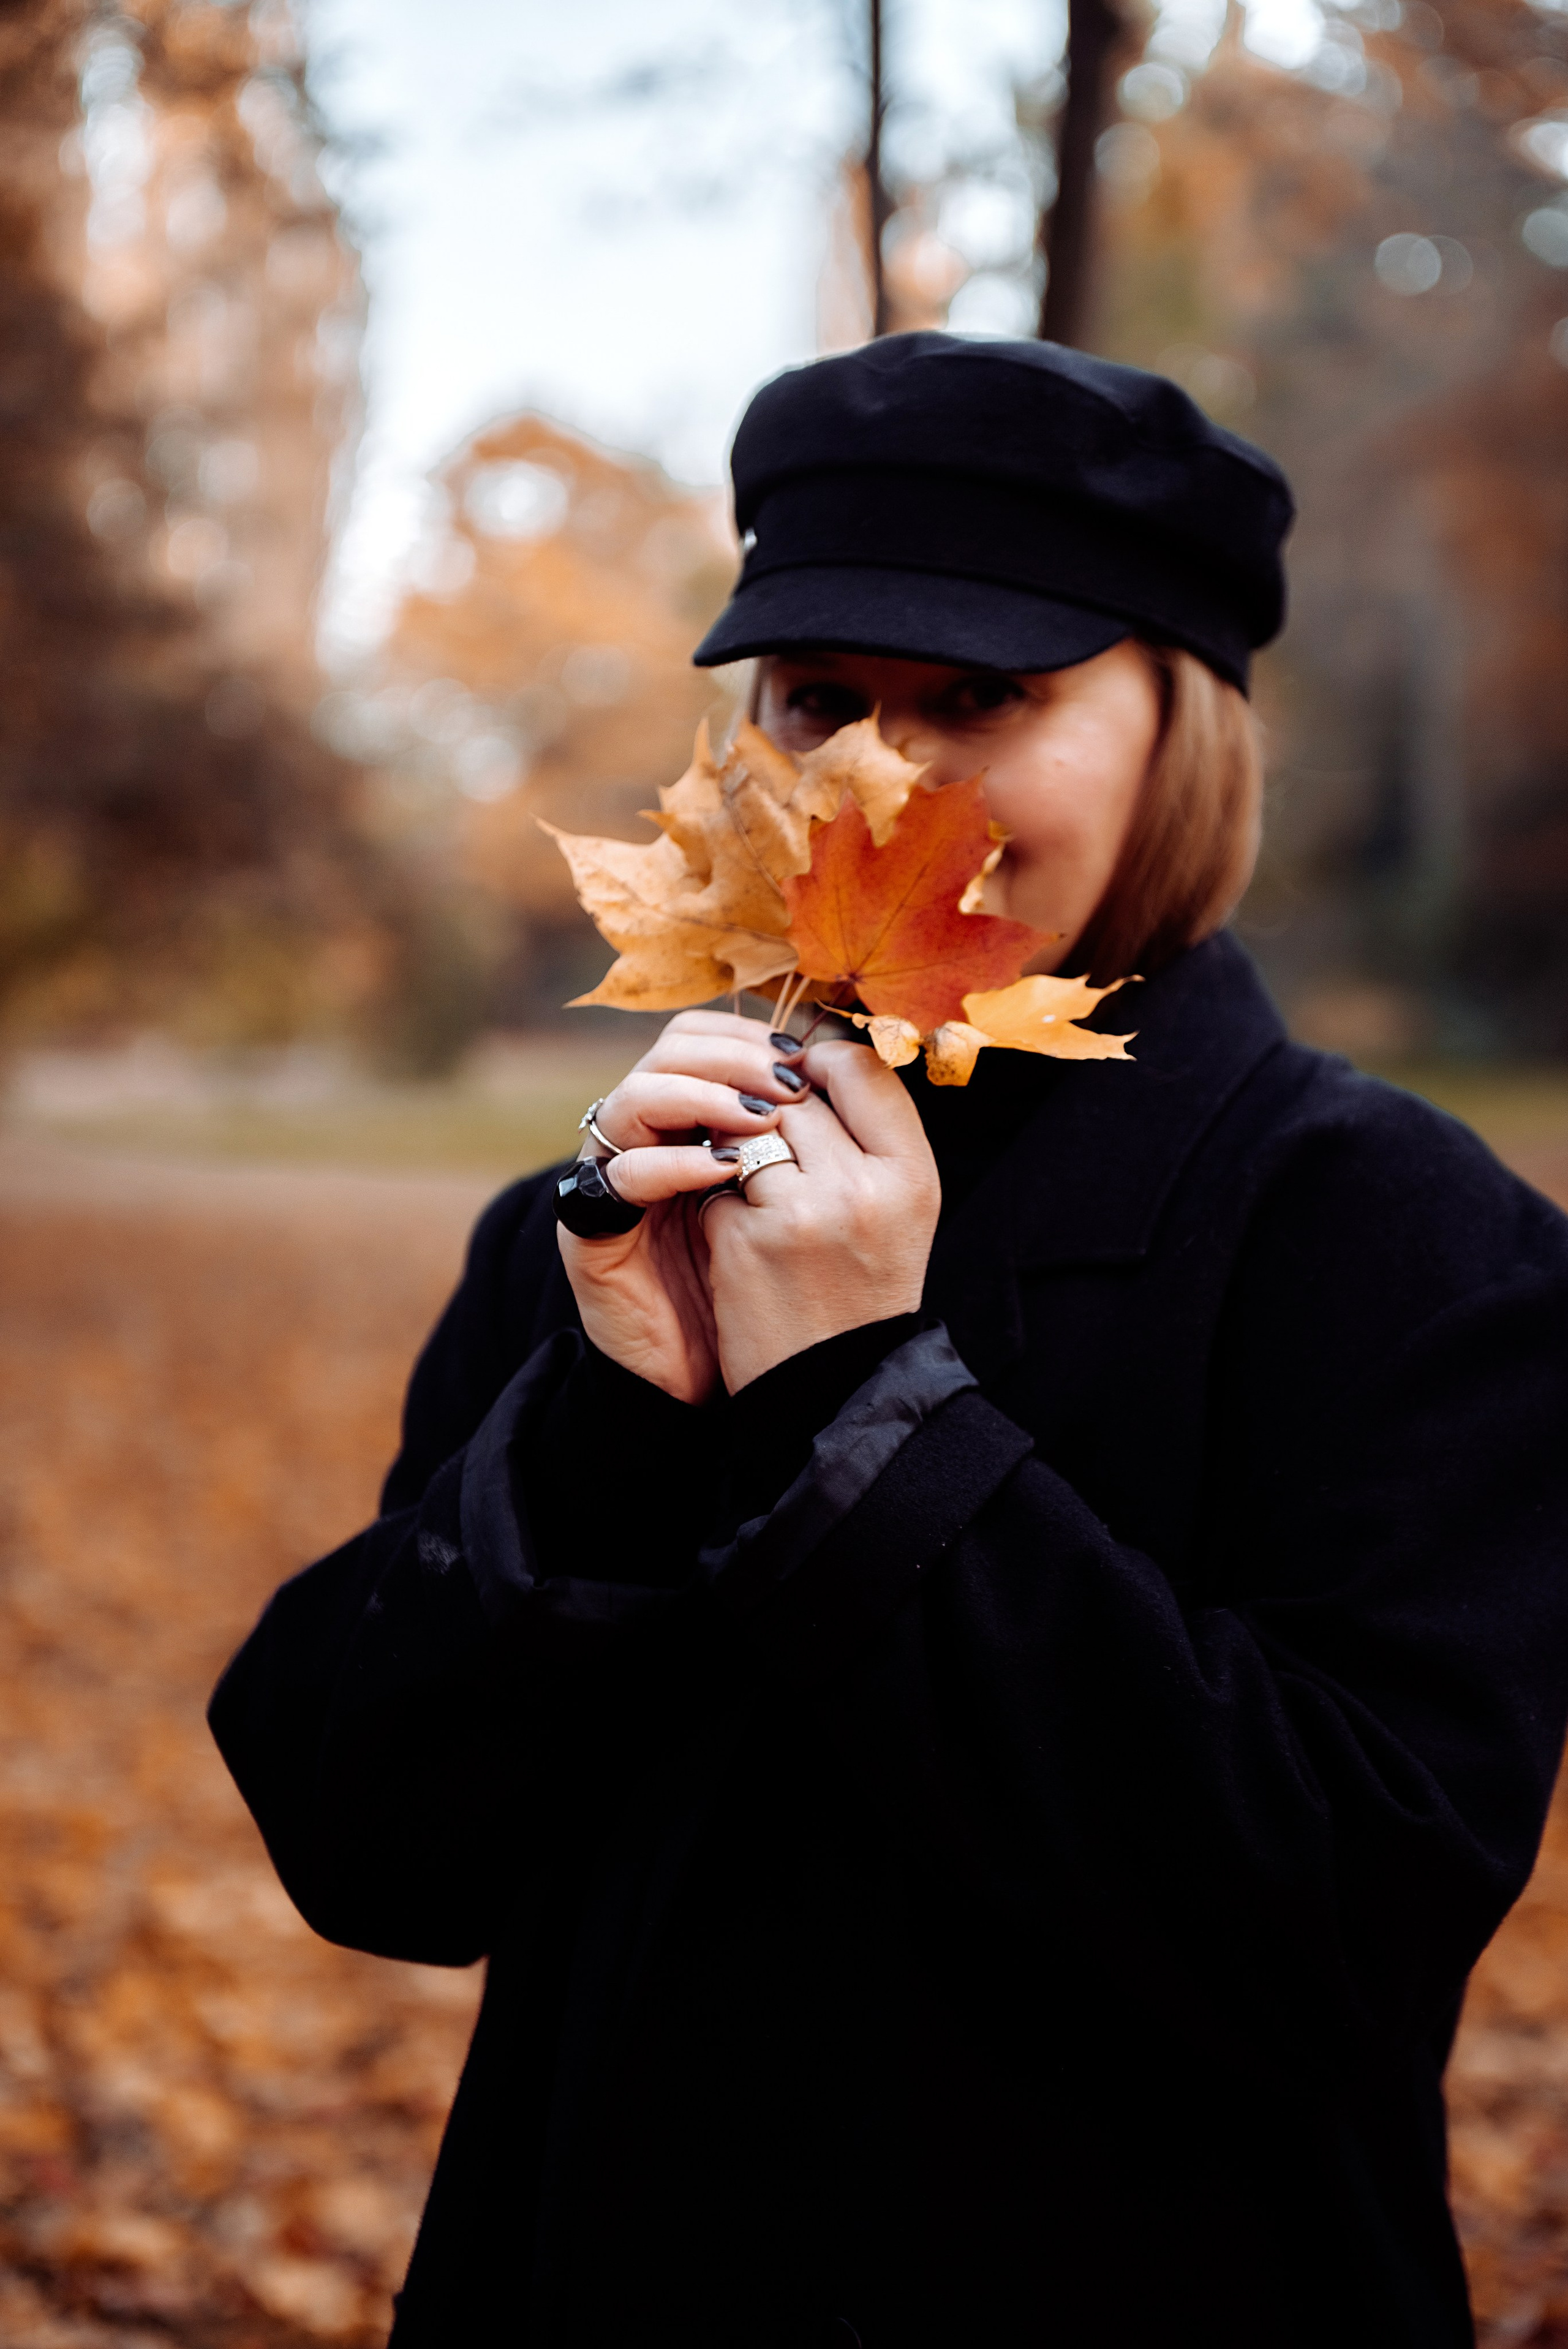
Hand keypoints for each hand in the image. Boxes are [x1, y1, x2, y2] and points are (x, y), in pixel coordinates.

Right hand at [555, 1012, 808, 1403]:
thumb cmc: (758, 1288)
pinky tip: (723, 1170)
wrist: (705, 1376)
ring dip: (702, 1096)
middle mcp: (643, 1135)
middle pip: (668, 1050)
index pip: (705, 1036)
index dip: (752, 1034)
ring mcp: (610, 1177)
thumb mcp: (790, 1203)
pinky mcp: (589, 1226)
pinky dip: (673, 1164)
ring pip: (635, 1097)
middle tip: (786, 1081)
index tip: (807, 1053)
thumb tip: (848, 1071)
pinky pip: (621, 1176)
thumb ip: (803, 1141)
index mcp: (688, 1118)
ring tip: (759, 1118)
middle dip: (732, 1055)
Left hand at [699, 1035, 939, 1391]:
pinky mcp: (743, 1239)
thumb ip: (869, 1133)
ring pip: (747, 1130)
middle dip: (774, 1113)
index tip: (805, 1078)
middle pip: (795, 1097)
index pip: (862, 1070)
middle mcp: (861, 1188)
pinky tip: (739, 1236)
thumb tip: (811, 1053)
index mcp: (912, 1175)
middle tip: (775, 1146)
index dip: (824, 1063)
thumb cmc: (864, 1286)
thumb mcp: (899, 1207)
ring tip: (757, 1189)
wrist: (831, 1385)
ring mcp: (799, 1213)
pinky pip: (713, 1180)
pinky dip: (718, 1200)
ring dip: (740, 1150)